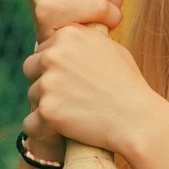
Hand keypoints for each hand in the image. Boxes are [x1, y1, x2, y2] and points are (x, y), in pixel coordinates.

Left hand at [22, 23, 161, 160]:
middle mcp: (54, 55)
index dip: (56, 66)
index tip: (72, 80)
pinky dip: (42, 130)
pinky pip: (30, 123)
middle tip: (68, 98)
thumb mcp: (111, 49)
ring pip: (32, 96)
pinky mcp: (47, 110)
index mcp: (68, 35)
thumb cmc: (130, 86)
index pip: (44, 49)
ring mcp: (48, 83)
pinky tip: (58, 133)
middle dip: (45, 82)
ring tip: (73, 115)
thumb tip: (68, 42)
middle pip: (31, 68)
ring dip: (47, 106)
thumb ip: (85, 42)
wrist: (138, 119)